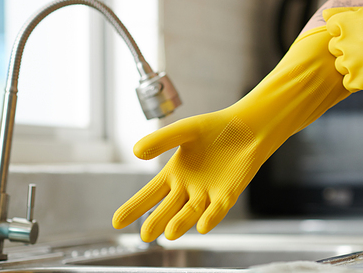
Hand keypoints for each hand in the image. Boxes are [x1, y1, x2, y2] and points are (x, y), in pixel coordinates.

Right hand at [113, 26, 349, 241]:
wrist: (246, 128)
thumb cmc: (214, 129)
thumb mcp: (185, 130)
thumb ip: (161, 140)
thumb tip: (135, 152)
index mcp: (174, 173)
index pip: (149, 194)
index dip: (134, 208)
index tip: (116, 222)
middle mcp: (188, 188)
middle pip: (168, 209)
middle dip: (156, 222)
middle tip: (145, 236)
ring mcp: (208, 193)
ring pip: (191, 212)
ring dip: (181, 222)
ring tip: (169, 233)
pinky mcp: (227, 195)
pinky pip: (217, 209)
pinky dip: (211, 217)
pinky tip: (203, 225)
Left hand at [323, 6, 362, 91]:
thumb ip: (346, 14)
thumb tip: (324, 16)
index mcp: (350, 21)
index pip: (331, 27)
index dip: (344, 30)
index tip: (360, 33)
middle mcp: (349, 40)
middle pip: (333, 48)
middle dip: (347, 48)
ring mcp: (355, 61)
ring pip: (340, 66)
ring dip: (352, 64)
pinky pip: (348, 83)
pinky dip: (359, 80)